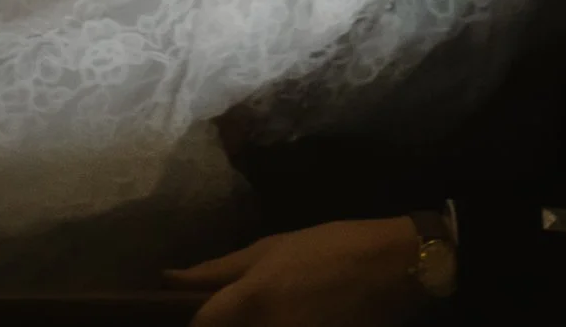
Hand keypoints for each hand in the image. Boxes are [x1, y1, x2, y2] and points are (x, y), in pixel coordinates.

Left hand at [168, 218, 425, 326]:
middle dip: (232, 323)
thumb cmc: (330, 247)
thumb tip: (169, 279)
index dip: (197, 322)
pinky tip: (298, 316)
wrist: (396, 267)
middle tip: (248, 310)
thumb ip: (217, 270)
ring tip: (283, 306)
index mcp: (249, 299)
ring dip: (257, 325)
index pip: (201, 326)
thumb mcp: (272, 247)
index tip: (205, 315)